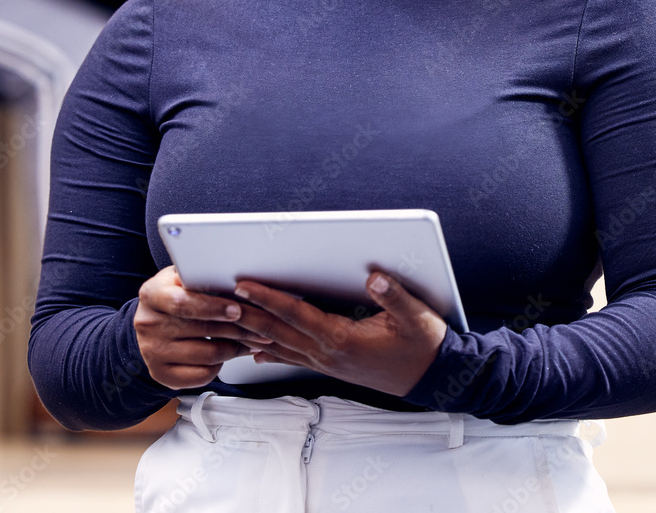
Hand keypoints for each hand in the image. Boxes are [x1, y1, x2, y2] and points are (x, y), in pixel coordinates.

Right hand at [134, 266, 272, 389]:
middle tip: (261, 326)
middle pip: (202, 329)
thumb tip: (235, 276)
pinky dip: (221, 366)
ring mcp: (153, 352)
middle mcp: (149, 324)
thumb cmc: (173, 296)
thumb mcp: (180, 277)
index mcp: (152, 294)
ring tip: (252, 339)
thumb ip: (201, 276)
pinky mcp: (161, 374)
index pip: (184, 302)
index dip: (214, 307)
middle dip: (237, 328)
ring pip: (207, 355)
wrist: (148, 324)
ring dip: (235, 348)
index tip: (237, 309)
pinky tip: (229, 354)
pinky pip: (201, 375)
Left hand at [232, 272, 446, 396]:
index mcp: (343, 340)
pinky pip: (292, 357)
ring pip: (280, 346)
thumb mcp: (416, 317)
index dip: (269, 299)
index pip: (297, 315)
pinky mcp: (331, 365)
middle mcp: (329, 354)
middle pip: (279, 331)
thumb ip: (394, 296)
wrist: (432, 377)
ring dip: (253, 332)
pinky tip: (255, 349)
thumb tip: (375, 277)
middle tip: (222, 298)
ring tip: (229, 320)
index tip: (246, 285)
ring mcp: (328, 363)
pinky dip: (270, 351)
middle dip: (248, 313)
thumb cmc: (422, 346)